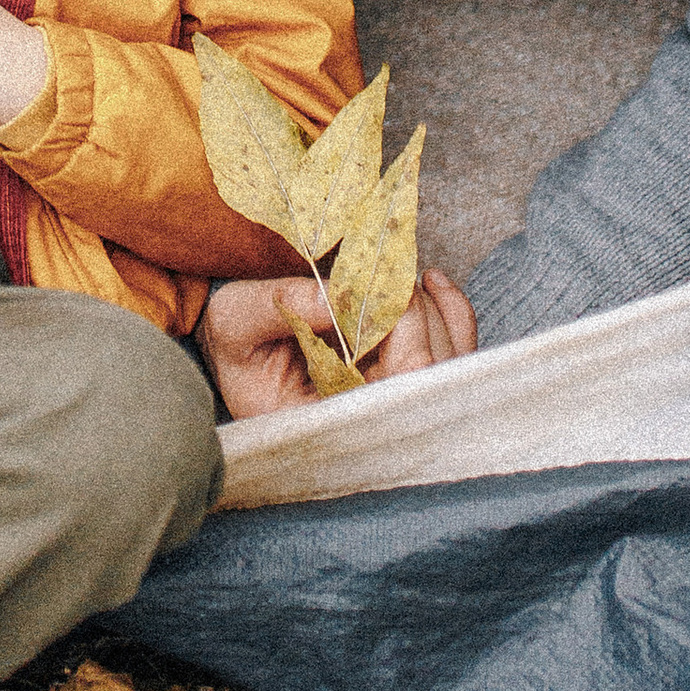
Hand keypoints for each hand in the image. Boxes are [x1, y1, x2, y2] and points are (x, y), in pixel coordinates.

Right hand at [200, 268, 476, 413]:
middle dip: (415, 313)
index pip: (391, 398)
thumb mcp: (235, 321)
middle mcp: (372, 421)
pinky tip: (429, 281)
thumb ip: (277, 307)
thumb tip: (337, 294)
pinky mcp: (410, 372)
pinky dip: (451, 308)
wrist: (239, 344)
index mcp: (326, 424)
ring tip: (394, 271)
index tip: (376, 289)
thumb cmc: (234, 341)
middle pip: (429, 376)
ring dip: (432, 308)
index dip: (401, 340)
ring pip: (450, 360)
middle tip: (384, 267)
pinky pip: (455, 344)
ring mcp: (397, 398)